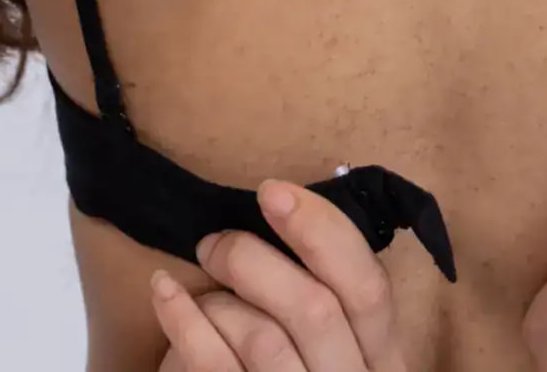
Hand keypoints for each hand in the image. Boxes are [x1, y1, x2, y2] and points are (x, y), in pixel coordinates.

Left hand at [151, 180, 405, 371]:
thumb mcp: (328, 350)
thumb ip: (325, 300)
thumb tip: (285, 214)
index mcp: (384, 360)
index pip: (370, 288)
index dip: (324, 231)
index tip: (273, 191)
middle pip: (315, 308)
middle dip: (255, 259)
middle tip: (216, 244)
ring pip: (263, 338)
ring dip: (220, 300)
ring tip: (198, 289)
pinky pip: (213, 366)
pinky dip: (182, 319)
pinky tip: (163, 291)